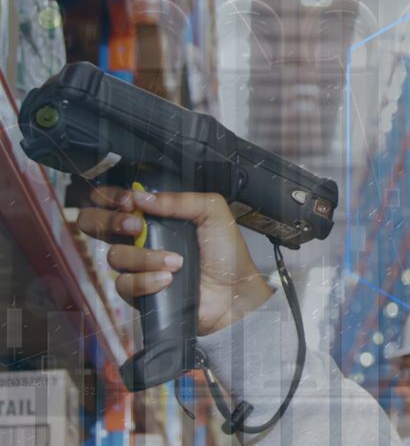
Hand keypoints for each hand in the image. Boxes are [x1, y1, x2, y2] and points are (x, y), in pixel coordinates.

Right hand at [77, 186, 272, 334]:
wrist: (234, 293)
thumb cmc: (226, 252)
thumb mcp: (213, 213)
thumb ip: (179, 200)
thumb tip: (140, 197)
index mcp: (155, 216)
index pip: (114, 200)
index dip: (110, 198)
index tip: (128, 202)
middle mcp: (140, 238)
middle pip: (94, 224)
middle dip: (109, 222)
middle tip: (135, 227)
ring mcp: (137, 265)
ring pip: (114, 256)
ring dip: (145, 257)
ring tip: (176, 262)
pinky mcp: (138, 292)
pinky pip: (124, 284)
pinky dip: (146, 280)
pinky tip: (168, 280)